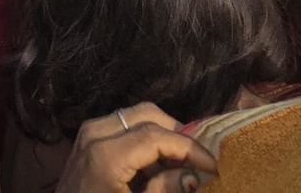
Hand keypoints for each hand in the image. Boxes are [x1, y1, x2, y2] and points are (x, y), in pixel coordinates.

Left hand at [56, 105, 216, 192]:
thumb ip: (165, 190)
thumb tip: (194, 175)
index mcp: (105, 155)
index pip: (157, 136)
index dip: (189, 148)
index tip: (212, 166)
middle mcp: (94, 134)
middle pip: (148, 114)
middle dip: (177, 134)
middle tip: (197, 160)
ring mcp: (88, 132)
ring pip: (136, 115)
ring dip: (162, 133)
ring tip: (179, 162)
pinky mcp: (87, 137)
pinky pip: (123, 124)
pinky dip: (145, 136)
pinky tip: (157, 163)